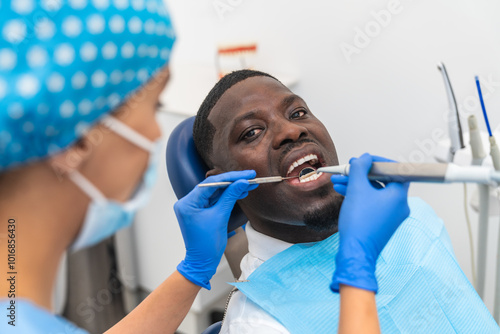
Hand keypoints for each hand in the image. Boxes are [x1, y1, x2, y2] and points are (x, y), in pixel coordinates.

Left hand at [174, 170, 257, 288]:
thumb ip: (230, 197)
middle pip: (213, 186)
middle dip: (232, 182)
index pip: (211, 183)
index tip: (245, 175)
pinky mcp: (200, 211)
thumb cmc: (207, 244)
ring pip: (215, 192)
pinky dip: (227, 197)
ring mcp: (193, 206)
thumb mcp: (220, 217)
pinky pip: (214, 200)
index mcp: (188, 203)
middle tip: (249, 177)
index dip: (230, 177)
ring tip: (249, 185)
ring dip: (232, 189)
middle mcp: (188, 202)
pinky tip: (240, 192)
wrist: (202, 262)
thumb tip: (242, 183)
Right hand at [330, 154, 409, 292]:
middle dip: (362, 173)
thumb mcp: (357, 189)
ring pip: (375, 192)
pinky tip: (343, 191)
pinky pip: (373, 203)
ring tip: (339, 180)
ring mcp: (391, 215)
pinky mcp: (382, 222)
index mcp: (399, 195)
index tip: (365, 160)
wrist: (356, 251)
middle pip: (382, 181)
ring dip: (357, 184)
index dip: (378, 162)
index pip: (395, 170)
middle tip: (349, 169)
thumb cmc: (359, 224)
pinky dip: (360, 196)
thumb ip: (360, 169)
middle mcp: (399, 205)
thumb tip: (363, 158)